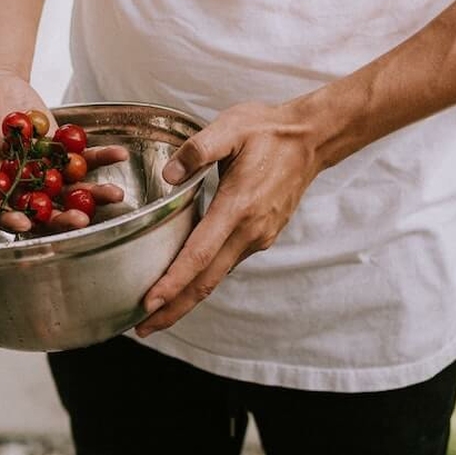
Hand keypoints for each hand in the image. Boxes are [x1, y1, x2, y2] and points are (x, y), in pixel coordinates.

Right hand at [0, 69, 127, 233]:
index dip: (10, 217)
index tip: (26, 222)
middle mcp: (14, 181)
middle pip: (39, 207)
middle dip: (61, 216)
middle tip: (80, 221)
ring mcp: (39, 166)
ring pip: (67, 188)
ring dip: (92, 194)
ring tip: (115, 196)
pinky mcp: (58, 147)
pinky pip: (81, 156)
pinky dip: (100, 156)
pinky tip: (118, 155)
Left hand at [136, 100, 322, 336]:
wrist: (312, 139)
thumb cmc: (268, 130)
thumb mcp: (231, 127)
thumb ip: (197, 149)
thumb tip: (169, 176)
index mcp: (238, 206)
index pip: (199, 254)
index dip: (172, 282)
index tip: (148, 302)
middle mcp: (250, 230)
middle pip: (207, 281)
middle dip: (173, 308)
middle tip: (142, 327)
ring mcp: (259, 236)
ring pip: (217, 276)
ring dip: (187, 297)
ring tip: (156, 312)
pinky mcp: (262, 236)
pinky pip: (228, 263)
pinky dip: (204, 279)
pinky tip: (186, 281)